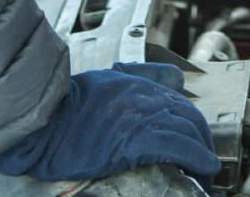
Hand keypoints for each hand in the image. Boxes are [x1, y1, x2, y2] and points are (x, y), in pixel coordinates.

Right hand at [0, 62, 220, 182]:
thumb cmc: (67, 102)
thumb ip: (142, 76)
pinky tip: (203, 168)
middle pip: (190, 119)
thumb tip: (175, 78)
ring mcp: (143, 119)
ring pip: (188, 133)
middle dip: (202, 141)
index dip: (193, 126)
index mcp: (140, 87)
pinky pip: (178, 147)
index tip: (197, 141)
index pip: (181, 104)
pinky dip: (197, 158)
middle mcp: (147, 99)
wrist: (44, 118)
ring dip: (203, 154)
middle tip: (204, 161)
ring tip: (205, 172)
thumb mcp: (107, 79)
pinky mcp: (136, 141)